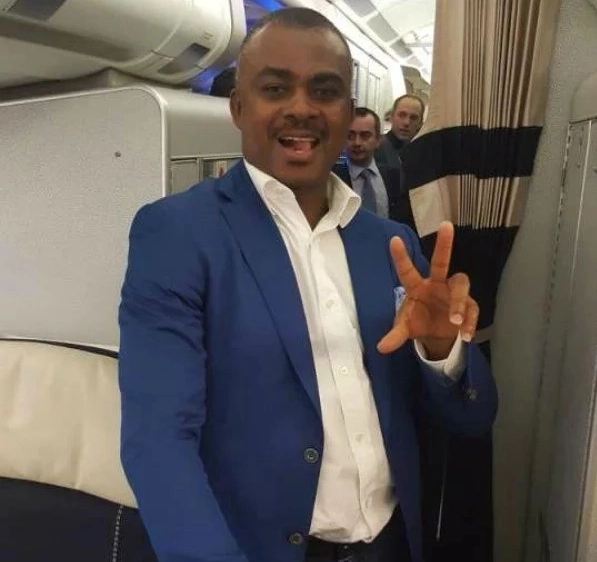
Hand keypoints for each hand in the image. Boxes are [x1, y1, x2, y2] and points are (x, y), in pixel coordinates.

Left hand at [377, 222, 478, 359]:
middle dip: (444, 243)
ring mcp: (454, 293)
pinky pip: (472, 309)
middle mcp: (437, 284)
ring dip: (458, 302)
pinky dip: (470, 323)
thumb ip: (395, 336)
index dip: (400, 257)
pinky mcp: (468, 305)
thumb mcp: (406, 329)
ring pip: (461, 284)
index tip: (393, 240)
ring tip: (454, 321)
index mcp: (417, 286)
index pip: (407, 271)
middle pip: (442, 261)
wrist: (438, 335)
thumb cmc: (419, 322)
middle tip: (446, 225)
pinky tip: (465, 335)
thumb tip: (381, 348)